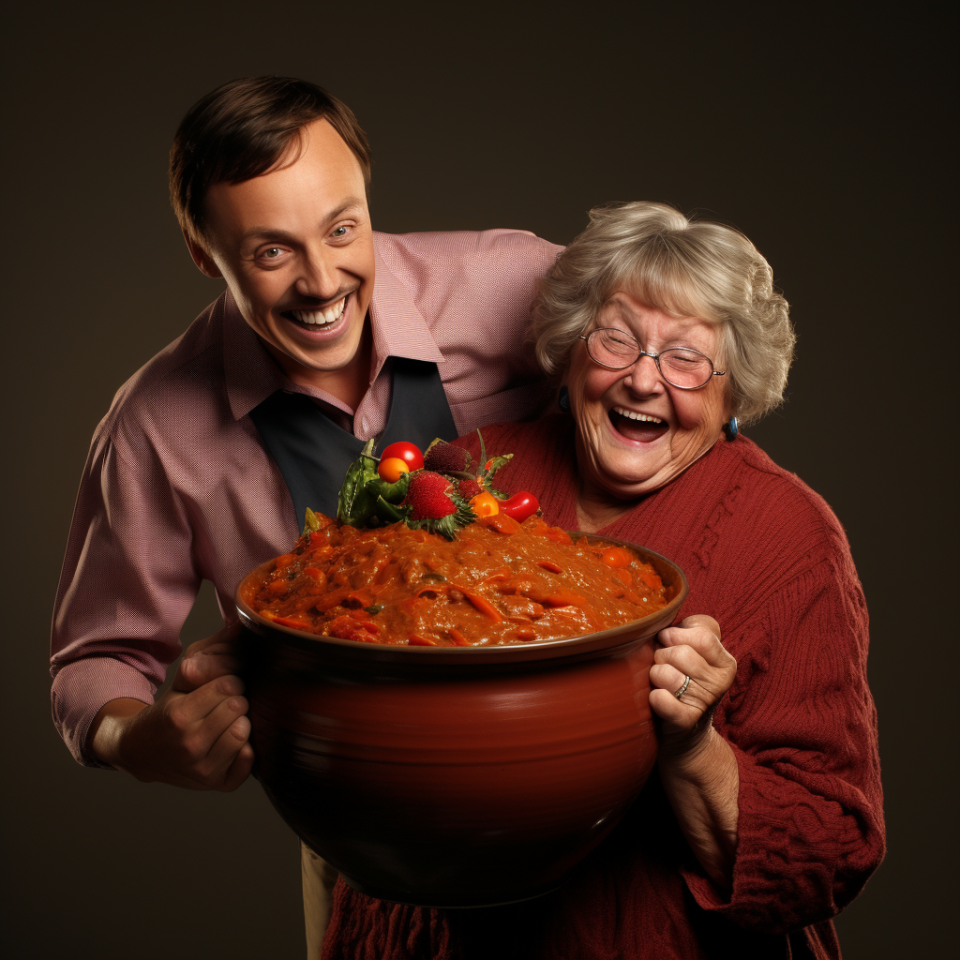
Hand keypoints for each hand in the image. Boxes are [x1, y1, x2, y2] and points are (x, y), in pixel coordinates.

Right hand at [88, 623, 253, 790]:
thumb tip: (240, 623)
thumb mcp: (181, 681)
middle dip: (236, 700)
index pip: (228, 686)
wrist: (140, 753)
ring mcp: (202, 770)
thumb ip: (210, 650)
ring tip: (226, 722)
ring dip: (240, 723)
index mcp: (178, 717)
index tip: (224, 685)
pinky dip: (244, 750)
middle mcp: (189, 746)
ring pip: (244, 733)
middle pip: (239, 708)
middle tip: (225, 704)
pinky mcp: (215, 785)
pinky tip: (230, 743)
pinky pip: (247, 760)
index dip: (229, 681)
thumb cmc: (166, 712)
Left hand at [649, 614, 735, 759]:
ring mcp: (706, 702)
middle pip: (680, 652)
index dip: (675, 634)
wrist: (684, 737)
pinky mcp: (686, 723)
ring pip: (666, 673)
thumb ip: (687, 630)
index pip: (701, 633)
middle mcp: (721, 681)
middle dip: (661, 656)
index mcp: (725, 660)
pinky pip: (664, 701)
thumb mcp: (691, 653)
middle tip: (662, 667)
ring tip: (659, 684)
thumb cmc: (681, 683)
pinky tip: (656, 700)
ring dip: (655, 676)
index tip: (668, 642)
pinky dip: (655, 698)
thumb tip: (666, 622)